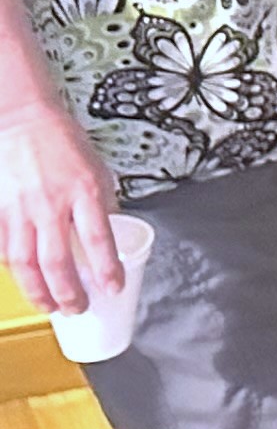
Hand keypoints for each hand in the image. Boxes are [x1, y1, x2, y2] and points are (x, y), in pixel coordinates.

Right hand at [0, 90, 117, 316]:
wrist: (22, 120)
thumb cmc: (62, 142)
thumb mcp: (98, 170)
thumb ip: (103, 204)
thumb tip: (112, 234)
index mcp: (84, 190)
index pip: (99, 239)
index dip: (107, 269)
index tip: (114, 287)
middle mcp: (51, 202)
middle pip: (57, 261)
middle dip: (68, 292)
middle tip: (77, 307)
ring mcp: (20, 209)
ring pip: (25, 263)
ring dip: (38, 291)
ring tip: (50, 305)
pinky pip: (4, 248)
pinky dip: (13, 268)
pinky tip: (23, 278)